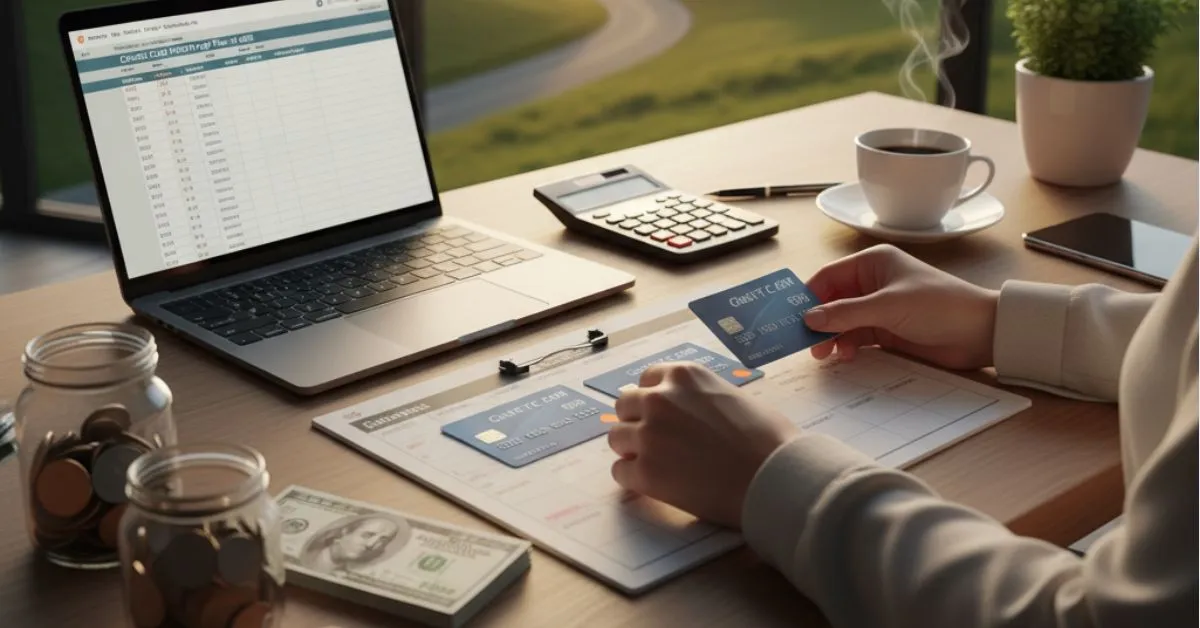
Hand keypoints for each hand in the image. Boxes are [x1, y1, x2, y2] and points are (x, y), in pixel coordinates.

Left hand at [608, 362, 797, 526]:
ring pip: (616, 437)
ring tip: (658, 464)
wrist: (774, 477)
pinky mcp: (645, 471)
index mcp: (683, 376)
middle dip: (637, 422)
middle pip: (624, 406)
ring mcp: (649, 434)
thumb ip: (699, 398)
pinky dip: (634, 478)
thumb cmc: (767, 438)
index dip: (653, 401)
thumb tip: (685, 411)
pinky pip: (620, 471)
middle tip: (658, 442)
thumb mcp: (732, 396)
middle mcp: (659, 398)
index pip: (645, 380)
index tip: (662, 416)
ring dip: (632, 450)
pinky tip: (657, 484)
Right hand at [803, 244, 998, 369]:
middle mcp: (873, 283)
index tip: (789, 317)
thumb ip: (846, 313)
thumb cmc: (939, 305)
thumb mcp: (888, 306)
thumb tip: (808, 318)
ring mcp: (879, 309)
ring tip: (823, 354)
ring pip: (842, 322)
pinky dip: (846, 347)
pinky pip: (856, 338)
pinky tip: (844, 356)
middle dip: (817, 320)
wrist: (981, 333)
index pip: (828, 277)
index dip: (808, 297)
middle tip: (804, 341)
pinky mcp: (887, 332)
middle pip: (832, 301)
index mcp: (873, 263)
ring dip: (831, 337)